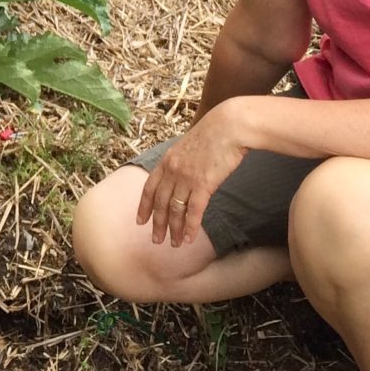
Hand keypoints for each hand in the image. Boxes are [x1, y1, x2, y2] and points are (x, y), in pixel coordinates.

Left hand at [137, 102, 248, 247]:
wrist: (229, 126)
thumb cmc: (214, 134)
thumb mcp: (189, 146)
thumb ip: (182, 162)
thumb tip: (182, 176)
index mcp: (167, 160)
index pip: (149, 188)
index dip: (144, 206)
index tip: (140, 221)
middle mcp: (172, 170)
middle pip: (160, 203)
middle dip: (157, 224)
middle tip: (156, 240)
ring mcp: (186, 177)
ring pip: (175, 210)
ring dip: (174, 229)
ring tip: (174, 244)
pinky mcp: (203, 184)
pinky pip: (193, 211)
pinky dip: (190, 227)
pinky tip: (189, 239)